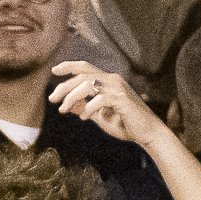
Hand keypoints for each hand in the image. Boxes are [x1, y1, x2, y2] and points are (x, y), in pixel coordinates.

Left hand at [49, 62, 165, 145]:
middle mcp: (113, 80)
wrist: (148, 134)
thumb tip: (67, 105)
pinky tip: (84, 117)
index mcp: (108, 80)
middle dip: (64, 86)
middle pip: (82, 75)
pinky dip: (88, 108)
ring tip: (63, 109)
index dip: (69, 66)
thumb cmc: (126, 125)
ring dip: (72, 97)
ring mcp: (118, 88)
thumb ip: (85, 108)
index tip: (54, 71)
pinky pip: (99, 99)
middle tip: (52, 99)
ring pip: (88, 85)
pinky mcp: (122, 99)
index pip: (86, 67)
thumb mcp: (100, 117)